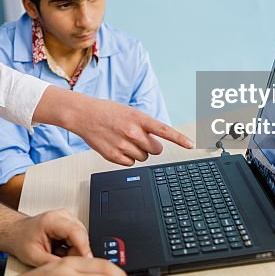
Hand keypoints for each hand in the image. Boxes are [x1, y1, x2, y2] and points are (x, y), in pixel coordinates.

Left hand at [4, 209, 92, 266]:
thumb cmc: (21, 240)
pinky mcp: (69, 224)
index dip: (83, 248)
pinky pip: (79, 239)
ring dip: (74, 251)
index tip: (86, 262)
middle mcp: (62, 216)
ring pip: (82, 238)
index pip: (75, 232)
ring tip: (57, 256)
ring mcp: (67, 219)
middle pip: (81, 236)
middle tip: (64, 263)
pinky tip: (59, 252)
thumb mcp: (34, 256)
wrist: (16, 233)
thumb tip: (71, 269)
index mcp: (52, 220)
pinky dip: (72, 249)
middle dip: (77, 253)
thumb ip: (53, 263)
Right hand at [36, 90, 193, 165]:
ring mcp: (123, 145)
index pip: (164, 130)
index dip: (179, 139)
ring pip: (144, 157)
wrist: (83, 114)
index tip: (191, 144)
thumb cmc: (107, 111)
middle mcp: (133, 132)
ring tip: (125, 140)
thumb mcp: (129, 112)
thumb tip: (155, 141)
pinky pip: (131, 163)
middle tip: (139, 138)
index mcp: (139, 118)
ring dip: (138, 152)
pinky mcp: (113, 156)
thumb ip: (144, 125)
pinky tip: (118, 147)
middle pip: (156, 149)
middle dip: (151, 146)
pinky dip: (127, 158)